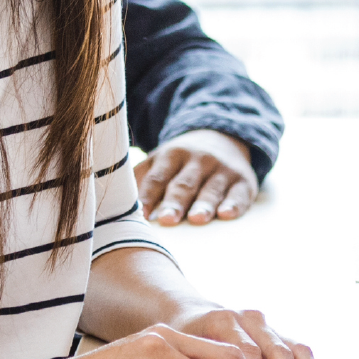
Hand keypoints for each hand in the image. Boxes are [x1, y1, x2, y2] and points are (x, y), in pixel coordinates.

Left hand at [138, 130, 258, 224]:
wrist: (222, 138)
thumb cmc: (179, 162)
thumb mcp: (158, 161)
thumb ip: (140, 179)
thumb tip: (115, 205)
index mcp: (170, 155)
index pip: (157, 178)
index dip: (148, 196)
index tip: (141, 215)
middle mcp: (197, 160)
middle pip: (183, 184)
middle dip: (175, 202)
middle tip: (167, 220)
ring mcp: (221, 169)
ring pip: (211, 189)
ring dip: (204, 204)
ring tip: (197, 219)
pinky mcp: (243, 180)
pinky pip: (239, 193)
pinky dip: (234, 204)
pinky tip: (227, 215)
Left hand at [169, 303, 334, 358]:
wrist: (190, 313)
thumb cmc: (183, 339)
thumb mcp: (183, 351)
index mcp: (224, 320)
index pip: (244, 352)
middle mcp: (249, 319)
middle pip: (276, 349)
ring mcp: (266, 325)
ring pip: (296, 349)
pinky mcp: (277, 334)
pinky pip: (301, 352)